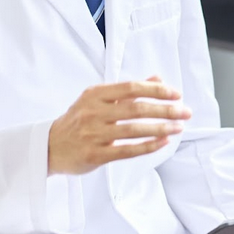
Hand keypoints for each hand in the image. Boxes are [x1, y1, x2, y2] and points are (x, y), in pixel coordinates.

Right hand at [48, 78, 190, 174]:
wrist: (49, 146)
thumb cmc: (79, 120)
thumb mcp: (98, 99)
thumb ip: (127, 90)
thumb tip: (157, 79)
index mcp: (95, 94)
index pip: (131, 88)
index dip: (156, 90)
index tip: (176, 94)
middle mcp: (94, 112)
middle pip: (136, 108)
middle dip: (165, 110)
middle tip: (185, 112)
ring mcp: (93, 134)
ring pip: (134, 130)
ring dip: (161, 128)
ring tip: (179, 127)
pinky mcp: (95, 155)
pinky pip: (127, 150)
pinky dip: (148, 146)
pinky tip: (163, 142)